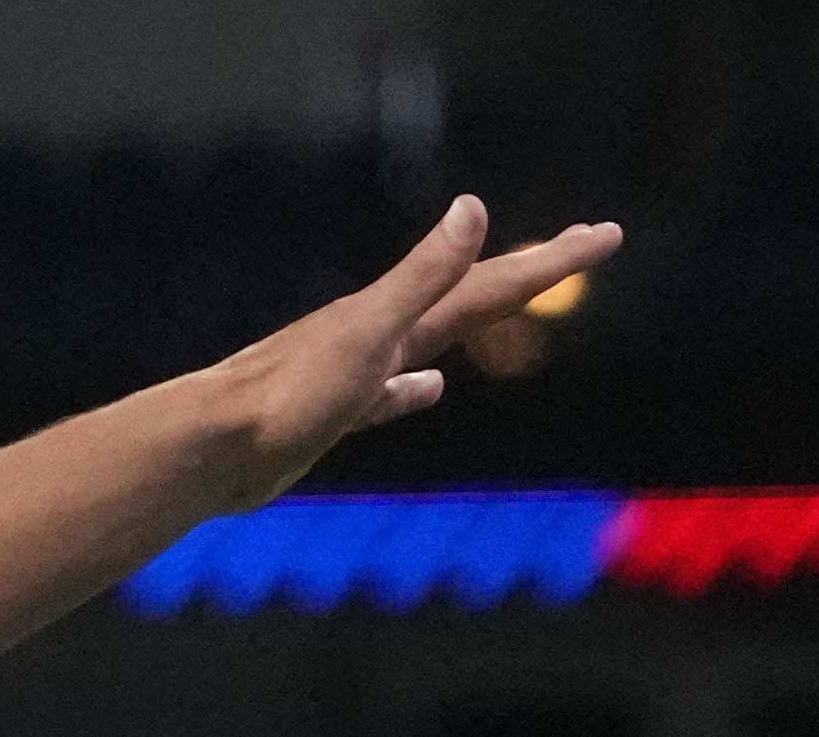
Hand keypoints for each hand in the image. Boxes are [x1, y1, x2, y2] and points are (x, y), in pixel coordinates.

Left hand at [202, 198, 627, 495]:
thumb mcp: (367, 332)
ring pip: (434, 337)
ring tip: (510, 301)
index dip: (553, 259)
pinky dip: (414, 388)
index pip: (493, 279)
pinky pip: (390, 394)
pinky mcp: (336, 412)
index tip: (606, 235)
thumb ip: (421, 276)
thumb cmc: (287, 394)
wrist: (213, 446)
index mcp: (400, 315)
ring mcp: (359, 371)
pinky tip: (428, 389)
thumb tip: (471, 208)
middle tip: (581, 244)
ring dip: (476, 318)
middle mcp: (384, 333)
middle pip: (472, 294)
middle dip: (530, 272)